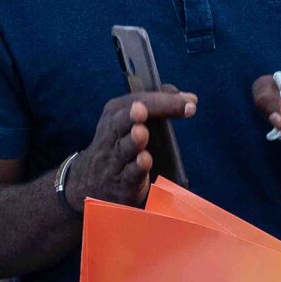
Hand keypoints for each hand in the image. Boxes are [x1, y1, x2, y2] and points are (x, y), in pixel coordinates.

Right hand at [68, 90, 196, 210]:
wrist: (90, 180)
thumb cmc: (119, 142)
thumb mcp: (130, 119)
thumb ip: (158, 103)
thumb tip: (189, 99)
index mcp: (115, 113)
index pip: (136, 101)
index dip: (162, 101)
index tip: (189, 103)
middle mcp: (111, 134)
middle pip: (121, 123)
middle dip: (131, 116)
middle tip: (141, 110)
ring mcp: (114, 159)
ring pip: (123, 149)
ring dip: (133, 141)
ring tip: (141, 132)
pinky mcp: (121, 182)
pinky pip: (128, 174)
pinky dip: (136, 167)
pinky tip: (145, 160)